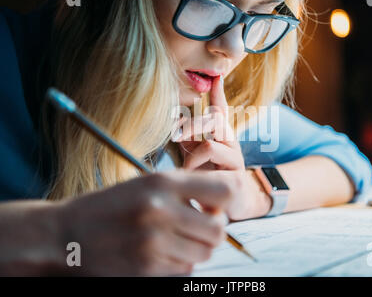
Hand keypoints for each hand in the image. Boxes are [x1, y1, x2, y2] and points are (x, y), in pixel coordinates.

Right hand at [54, 171, 232, 275]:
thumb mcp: (146, 184)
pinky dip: (181, 262)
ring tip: (177, 238)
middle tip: (197, 224)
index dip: (227, 198)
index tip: (214, 204)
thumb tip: (221, 205)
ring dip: (197, 247)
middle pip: (218, 229)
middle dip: (213, 229)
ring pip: (205, 251)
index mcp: (162, 182)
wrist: (66, 235)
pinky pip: (186, 268)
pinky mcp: (148, 267)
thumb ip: (184, 190)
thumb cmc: (110, 206)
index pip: (224, 189)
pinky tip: (161, 252)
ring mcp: (154, 241)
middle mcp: (161, 209)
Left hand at [174, 76, 257, 219]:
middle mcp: (231, 143)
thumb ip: (188, 138)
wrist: (234, 205)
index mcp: (221, 136)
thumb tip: (174, 121)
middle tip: (174, 136)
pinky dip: (197, 174)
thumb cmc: (210, 179)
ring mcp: (235, 159)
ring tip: (186, 169)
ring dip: (191, 157)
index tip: (217, 76)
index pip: (220, 110)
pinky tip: (194, 180)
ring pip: (210, 145)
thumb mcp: (196, 156)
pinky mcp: (236, 177)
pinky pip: (211, 177)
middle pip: (215, 120)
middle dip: (191, 125)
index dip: (218, 93)